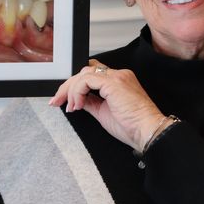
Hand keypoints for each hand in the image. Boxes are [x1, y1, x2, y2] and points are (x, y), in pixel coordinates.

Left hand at [49, 59, 165, 152]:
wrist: (147, 132)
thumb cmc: (131, 127)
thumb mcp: (104, 113)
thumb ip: (91, 103)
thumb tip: (78, 101)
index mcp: (118, 81)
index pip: (91, 74)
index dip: (75, 85)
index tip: (64, 100)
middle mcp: (118, 75)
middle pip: (85, 71)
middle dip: (67, 87)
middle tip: (56, 101)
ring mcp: (116, 76)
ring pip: (84, 74)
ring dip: (71, 90)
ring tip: (71, 107)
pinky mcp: (113, 82)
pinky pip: (86, 80)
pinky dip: (77, 92)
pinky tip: (78, 105)